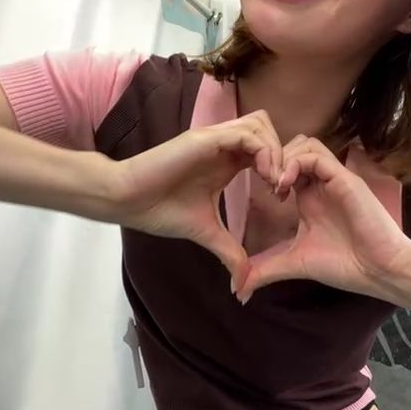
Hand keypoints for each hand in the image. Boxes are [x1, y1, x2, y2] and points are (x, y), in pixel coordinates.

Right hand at [114, 111, 282, 283]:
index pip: (264, 149)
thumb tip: (242, 285)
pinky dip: (263, 151)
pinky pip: (246, 133)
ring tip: (273, 181)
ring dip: (275, 151)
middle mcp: (222, 145)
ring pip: (261, 124)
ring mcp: (214, 138)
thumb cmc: (160, 210)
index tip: (279, 196)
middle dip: (282, 155)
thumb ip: (229, 252)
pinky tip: (263, 177)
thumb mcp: (206, 232)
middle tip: (281, 186)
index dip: (279, 168)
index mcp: (224, 162)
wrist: (128, 201)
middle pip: (267, 129)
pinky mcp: (205, 138)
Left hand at [236, 136, 410, 303]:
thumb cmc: (344, 266)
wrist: (380, 271)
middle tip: (262, 184)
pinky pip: (317, 154)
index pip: (285, 166)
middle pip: (293, 147)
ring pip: (304, 144)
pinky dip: (296, 163)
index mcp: (309, 198)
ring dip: (283, 158)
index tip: (256, 193)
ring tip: (274, 185)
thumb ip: (266, 271)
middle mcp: (320, 184)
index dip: (266, 172)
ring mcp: (333, 179)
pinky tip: (285, 186)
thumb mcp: (294, 264)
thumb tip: (239, 290)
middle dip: (272, 159)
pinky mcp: (344, 178)